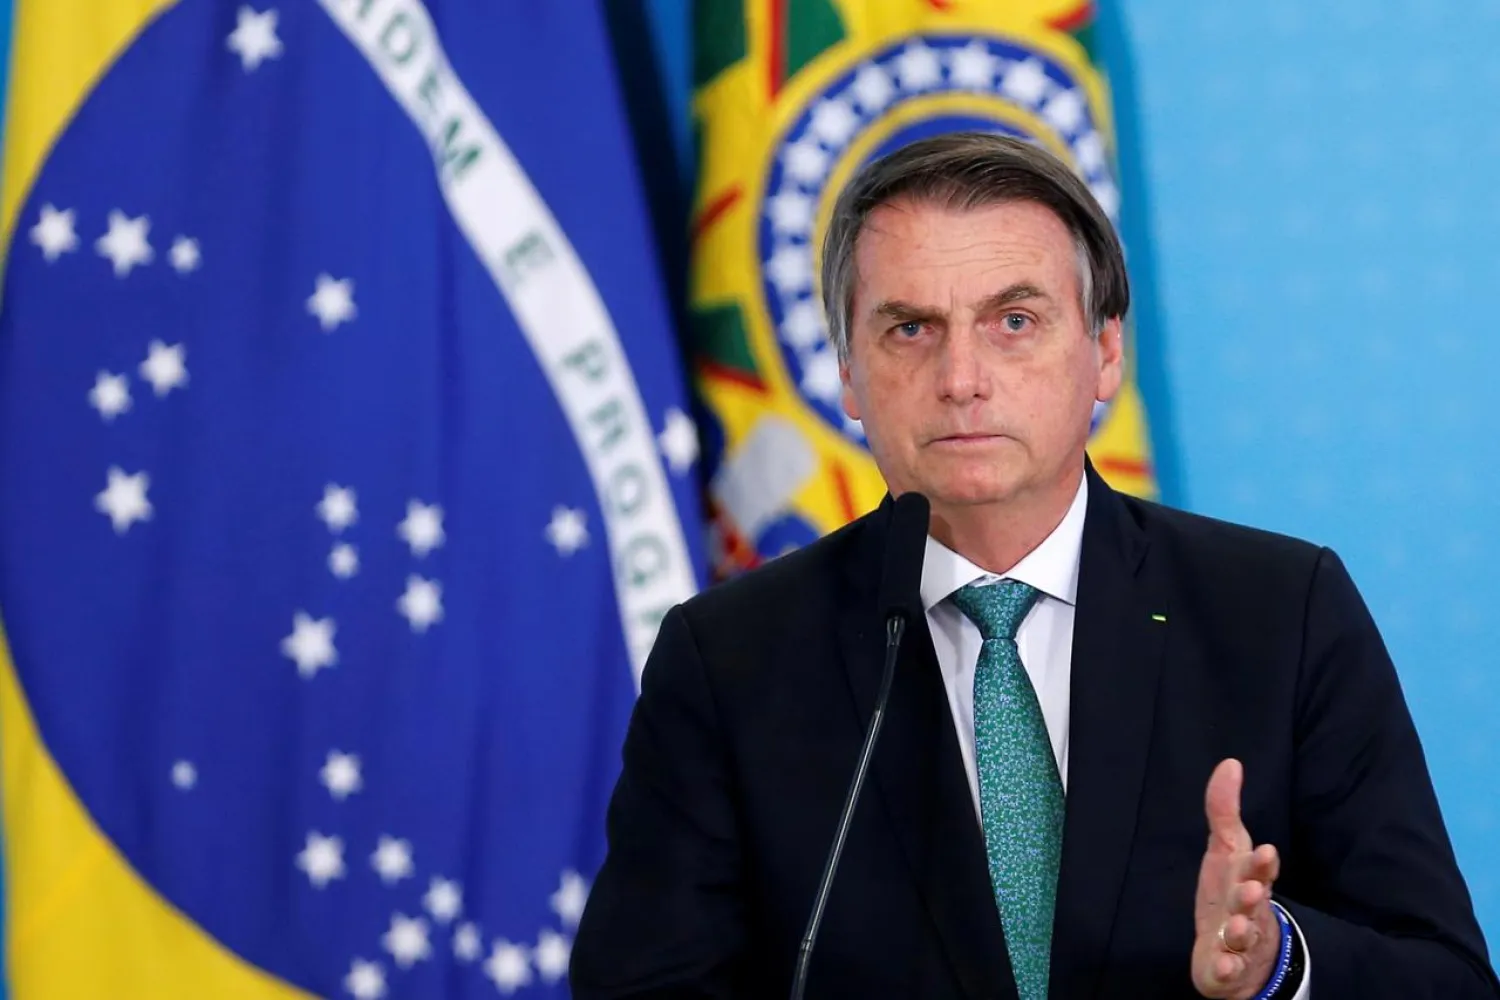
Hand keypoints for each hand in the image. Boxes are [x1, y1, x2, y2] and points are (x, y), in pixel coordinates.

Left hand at [1192, 759, 1281, 998]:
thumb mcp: (1226, 849)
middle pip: (1254, 904)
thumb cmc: (1231, 891)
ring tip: (1236, 926)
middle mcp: (1249, 912)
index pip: (1260, 871)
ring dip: (1241, 931)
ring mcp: (1240, 942)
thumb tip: (1230, 763)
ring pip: (1243, 938)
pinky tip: (1223, 966)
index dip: (1263, 864)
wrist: (1236, 949)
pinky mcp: (1226, 968)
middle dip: (1254, 897)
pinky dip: (1227, 969)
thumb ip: (1224, 810)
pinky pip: (1228, 971)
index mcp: (1249, 882)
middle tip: (1253, 890)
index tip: (1268, 852)